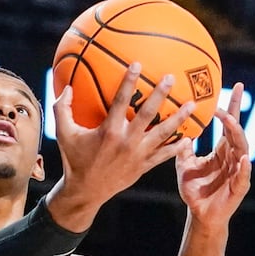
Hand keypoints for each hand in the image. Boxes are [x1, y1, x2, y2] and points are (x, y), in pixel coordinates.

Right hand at [49, 64, 193, 227]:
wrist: (86, 192)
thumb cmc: (74, 160)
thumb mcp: (64, 134)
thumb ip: (62, 109)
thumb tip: (66, 87)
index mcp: (109, 131)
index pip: (121, 101)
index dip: (129, 81)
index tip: (137, 64)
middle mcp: (126, 141)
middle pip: (148, 114)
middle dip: (160, 94)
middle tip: (171, 78)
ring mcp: (138, 155)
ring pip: (163, 134)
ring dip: (179, 119)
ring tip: (192, 105)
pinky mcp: (144, 166)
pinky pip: (164, 155)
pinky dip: (177, 147)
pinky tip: (189, 138)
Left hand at [175, 82, 251, 227]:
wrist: (200, 215)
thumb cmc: (195, 190)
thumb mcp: (184, 165)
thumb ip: (183, 147)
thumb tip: (175, 126)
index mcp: (222, 150)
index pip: (229, 124)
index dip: (233, 106)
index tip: (236, 86)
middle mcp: (233, 157)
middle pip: (238, 131)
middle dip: (235, 115)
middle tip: (232, 97)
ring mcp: (238, 172)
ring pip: (242, 149)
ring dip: (237, 134)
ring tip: (230, 121)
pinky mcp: (239, 188)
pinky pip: (244, 176)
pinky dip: (245, 167)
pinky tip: (243, 159)